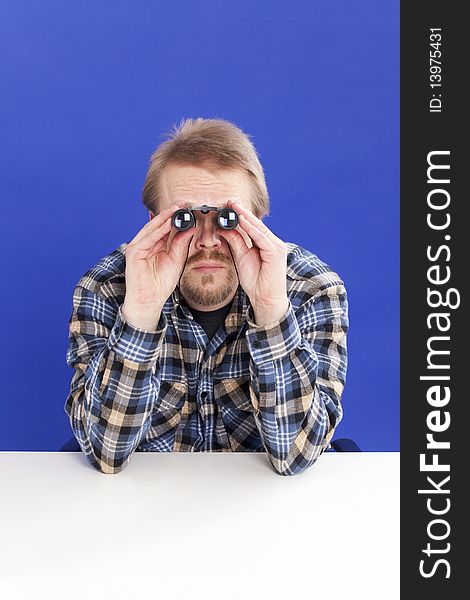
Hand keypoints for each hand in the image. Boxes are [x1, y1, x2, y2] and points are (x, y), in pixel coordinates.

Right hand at [122, 202, 193, 327]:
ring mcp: (137, 247)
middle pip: (158, 225)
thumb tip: (190, 227)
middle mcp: (144, 243)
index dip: (175, 217)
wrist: (149, 301)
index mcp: (154, 245)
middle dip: (170, 213)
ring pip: (152, 228)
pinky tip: (168, 223)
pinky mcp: (133, 252)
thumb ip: (181, 243)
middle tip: (183, 202)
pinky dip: (158, 230)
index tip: (188, 208)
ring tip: (177, 208)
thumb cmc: (160, 284)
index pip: (165, 228)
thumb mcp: (176, 260)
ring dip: (164, 217)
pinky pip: (148, 238)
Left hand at [219, 200, 288, 326]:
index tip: (228, 205)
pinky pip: (261, 237)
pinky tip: (242, 221)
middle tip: (229, 200)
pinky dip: (251, 229)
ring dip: (245, 216)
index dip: (240, 215)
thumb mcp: (241, 258)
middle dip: (242, 212)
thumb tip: (223, 228)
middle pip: (256, 224)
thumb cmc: (256, 282)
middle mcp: (273, 243)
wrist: (265, 299)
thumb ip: (235, 242)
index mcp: (266, 244)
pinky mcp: (276, 252)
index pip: (252, 226)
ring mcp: (276, 247)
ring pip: (259, 228)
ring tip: (234, 206)